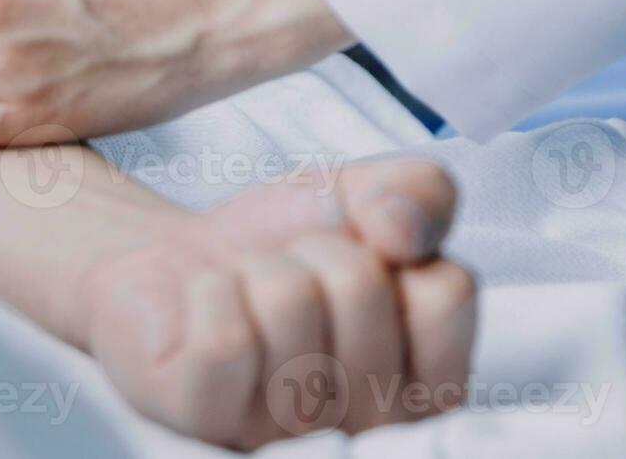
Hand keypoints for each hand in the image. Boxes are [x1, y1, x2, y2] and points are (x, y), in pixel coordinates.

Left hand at [80, 159, 473, 448]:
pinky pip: (226, 338)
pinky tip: (209, 313)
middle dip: (316, 251)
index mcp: (426, 384)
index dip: (392, 251)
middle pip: (361, 287)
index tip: (362, 262)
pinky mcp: (206, 418)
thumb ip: (425, 192)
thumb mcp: (370, 196)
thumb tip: (403, 229)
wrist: (180, 256)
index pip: (446, 294)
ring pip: (290, 302)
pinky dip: (211, 291)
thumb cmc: (283, 245)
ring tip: (250, 298)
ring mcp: (285, 433)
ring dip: (260, 270)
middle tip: (292, 276)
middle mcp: (368, 427)